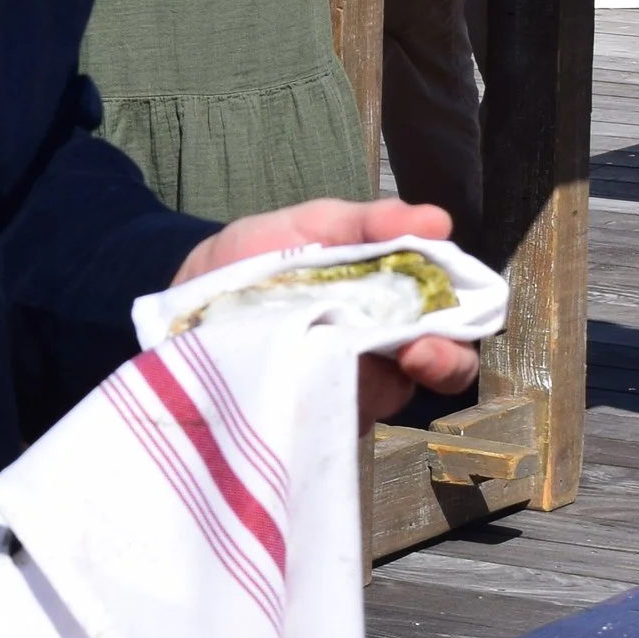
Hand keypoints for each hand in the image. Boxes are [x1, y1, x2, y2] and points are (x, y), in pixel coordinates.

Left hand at [172, 195, 479, 429]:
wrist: (176, 304)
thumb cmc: (248, 263)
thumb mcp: (303, 228)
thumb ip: (362, 223)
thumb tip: (435, 220)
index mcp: (381, 299)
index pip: (446, 313)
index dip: (462, 309)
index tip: (450, 294)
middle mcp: (373, 347)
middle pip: (438, 364)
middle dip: (444, 359)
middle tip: (423, 351)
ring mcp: (343, 385)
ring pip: (397, 394)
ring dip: (396, 381)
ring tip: (390, 363)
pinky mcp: (309, 417)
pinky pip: (340, 416)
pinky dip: (341, 398)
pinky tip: (328, 378)